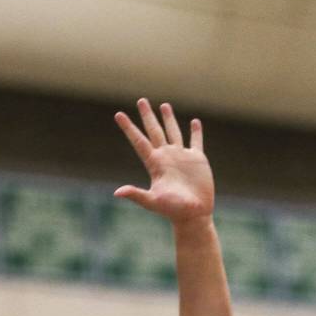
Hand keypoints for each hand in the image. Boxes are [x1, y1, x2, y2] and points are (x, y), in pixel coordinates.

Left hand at [114, 99, 213, 225]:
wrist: (193, 215)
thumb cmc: (172, 210)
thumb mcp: (152, 201)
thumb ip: (136, 194)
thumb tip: (117, 192)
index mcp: (155, 164)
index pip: (139, 141)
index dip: (128, 128)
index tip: (118, 114)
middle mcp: (166, 157)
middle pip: (154, 131)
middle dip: (148, 116)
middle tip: (141, 100)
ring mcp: (181, 157)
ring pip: (173, 132)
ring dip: (168, 119)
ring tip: (164, 105)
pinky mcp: (197, 160)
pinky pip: (196, 141)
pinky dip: (195, 132)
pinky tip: (194, 122)